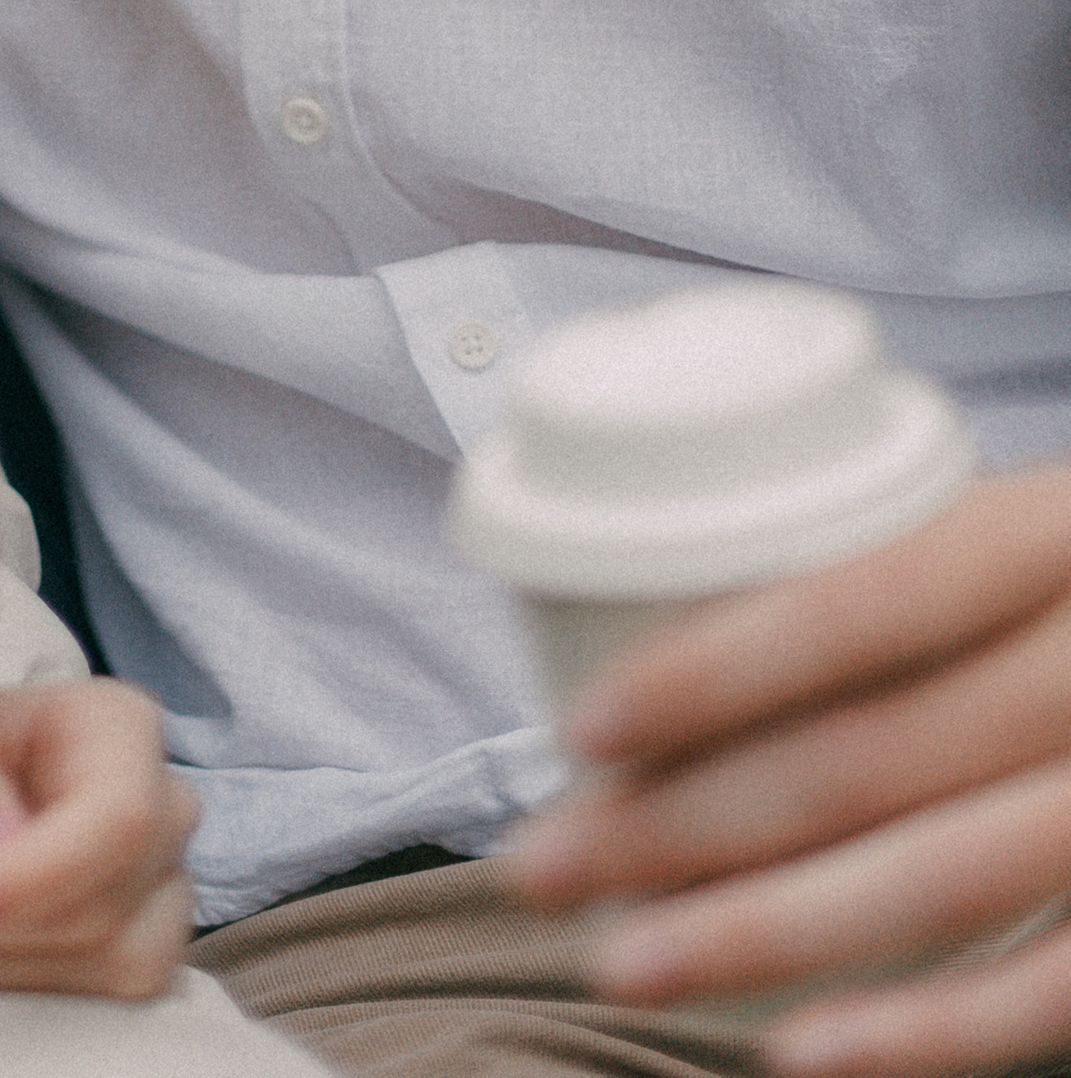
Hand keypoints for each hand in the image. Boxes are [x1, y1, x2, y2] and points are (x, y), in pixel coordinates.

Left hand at [0, 681, 194, 997]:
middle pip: (111, 906)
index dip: (31, 879)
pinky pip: (111, 1010)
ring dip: (12, 962)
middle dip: (3, 924)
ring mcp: (161, 887)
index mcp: (114, 727)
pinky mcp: (143, 955)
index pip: (117, 818)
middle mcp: (159, 804)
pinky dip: (32, 995)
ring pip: (122, 967)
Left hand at [503, 470, 1070, 1076]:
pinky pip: (1042, 992)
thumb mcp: (1009, 538)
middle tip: (545, 865)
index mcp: (1050, 538)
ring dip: (762, 930)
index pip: (872, 597)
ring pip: (942, 879)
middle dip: (684, 820)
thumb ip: (882, 564)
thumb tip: (642, 612)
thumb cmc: (1060, 605)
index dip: (721, 666)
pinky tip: (795, 1047)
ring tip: (625, 962)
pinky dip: (919, 1032)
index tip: (584, 728)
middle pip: (872, 755)